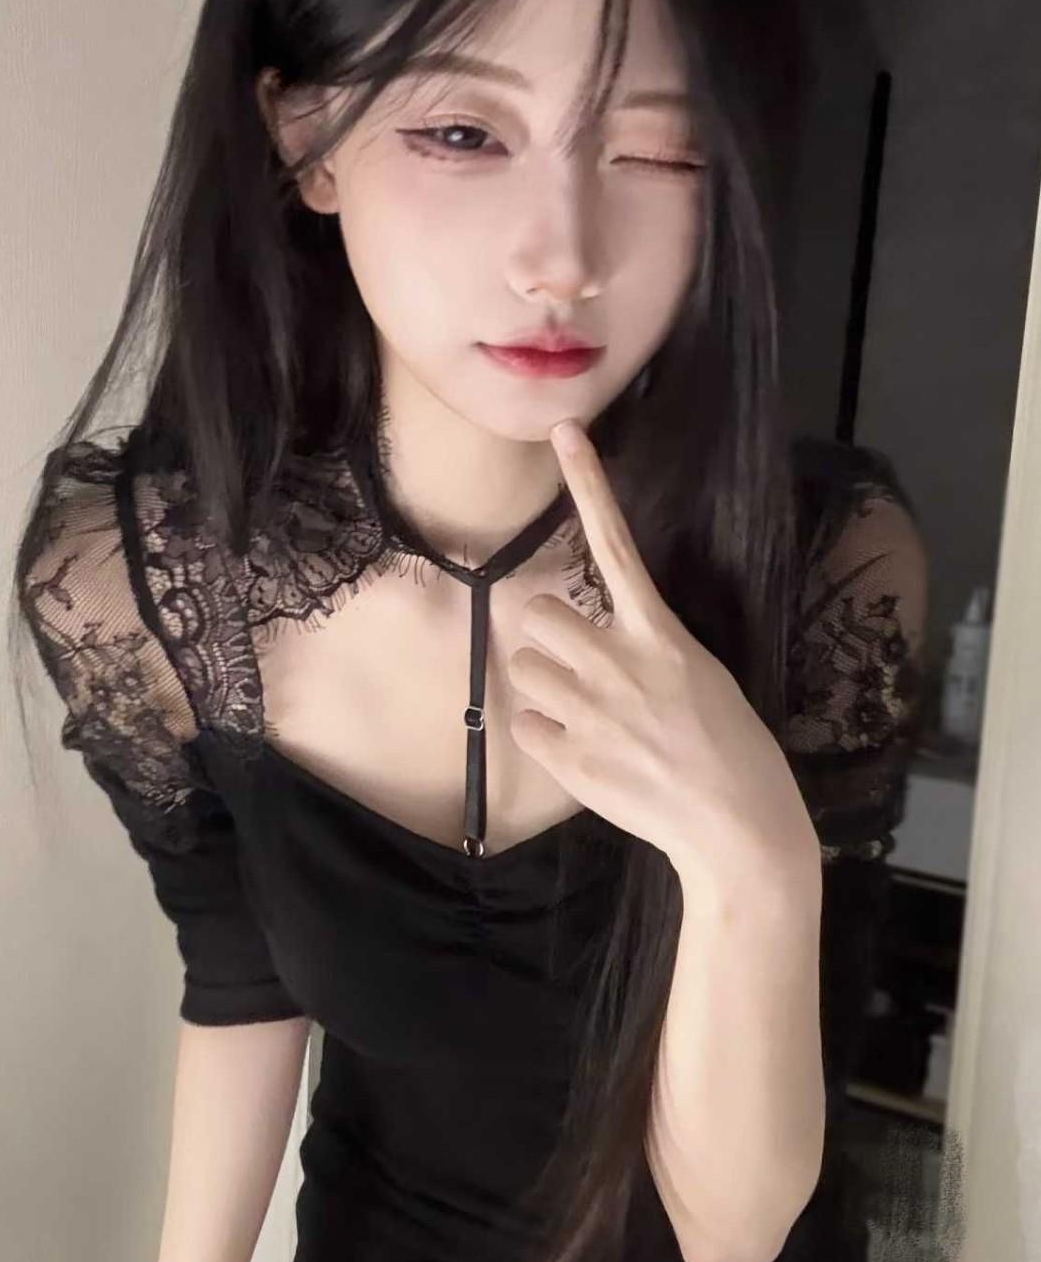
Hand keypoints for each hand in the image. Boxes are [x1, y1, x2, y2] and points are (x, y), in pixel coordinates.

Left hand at [505, 419, 820, 895]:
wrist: (736, 828)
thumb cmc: (729, 748)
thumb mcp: (702, 677)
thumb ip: (647, 649)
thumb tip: (600, 637)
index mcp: (661, 636)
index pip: (615, 544)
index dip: (588, 485)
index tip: (563, 433)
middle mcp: (619, 663)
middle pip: (537, 614)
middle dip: (550, 637)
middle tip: (581, 667)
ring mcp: (590, 711)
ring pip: (526, 667)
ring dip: (545, 686)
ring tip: (589, 716)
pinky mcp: (570, 759)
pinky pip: (525, 725)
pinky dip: (544, 736)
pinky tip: (585, 752)